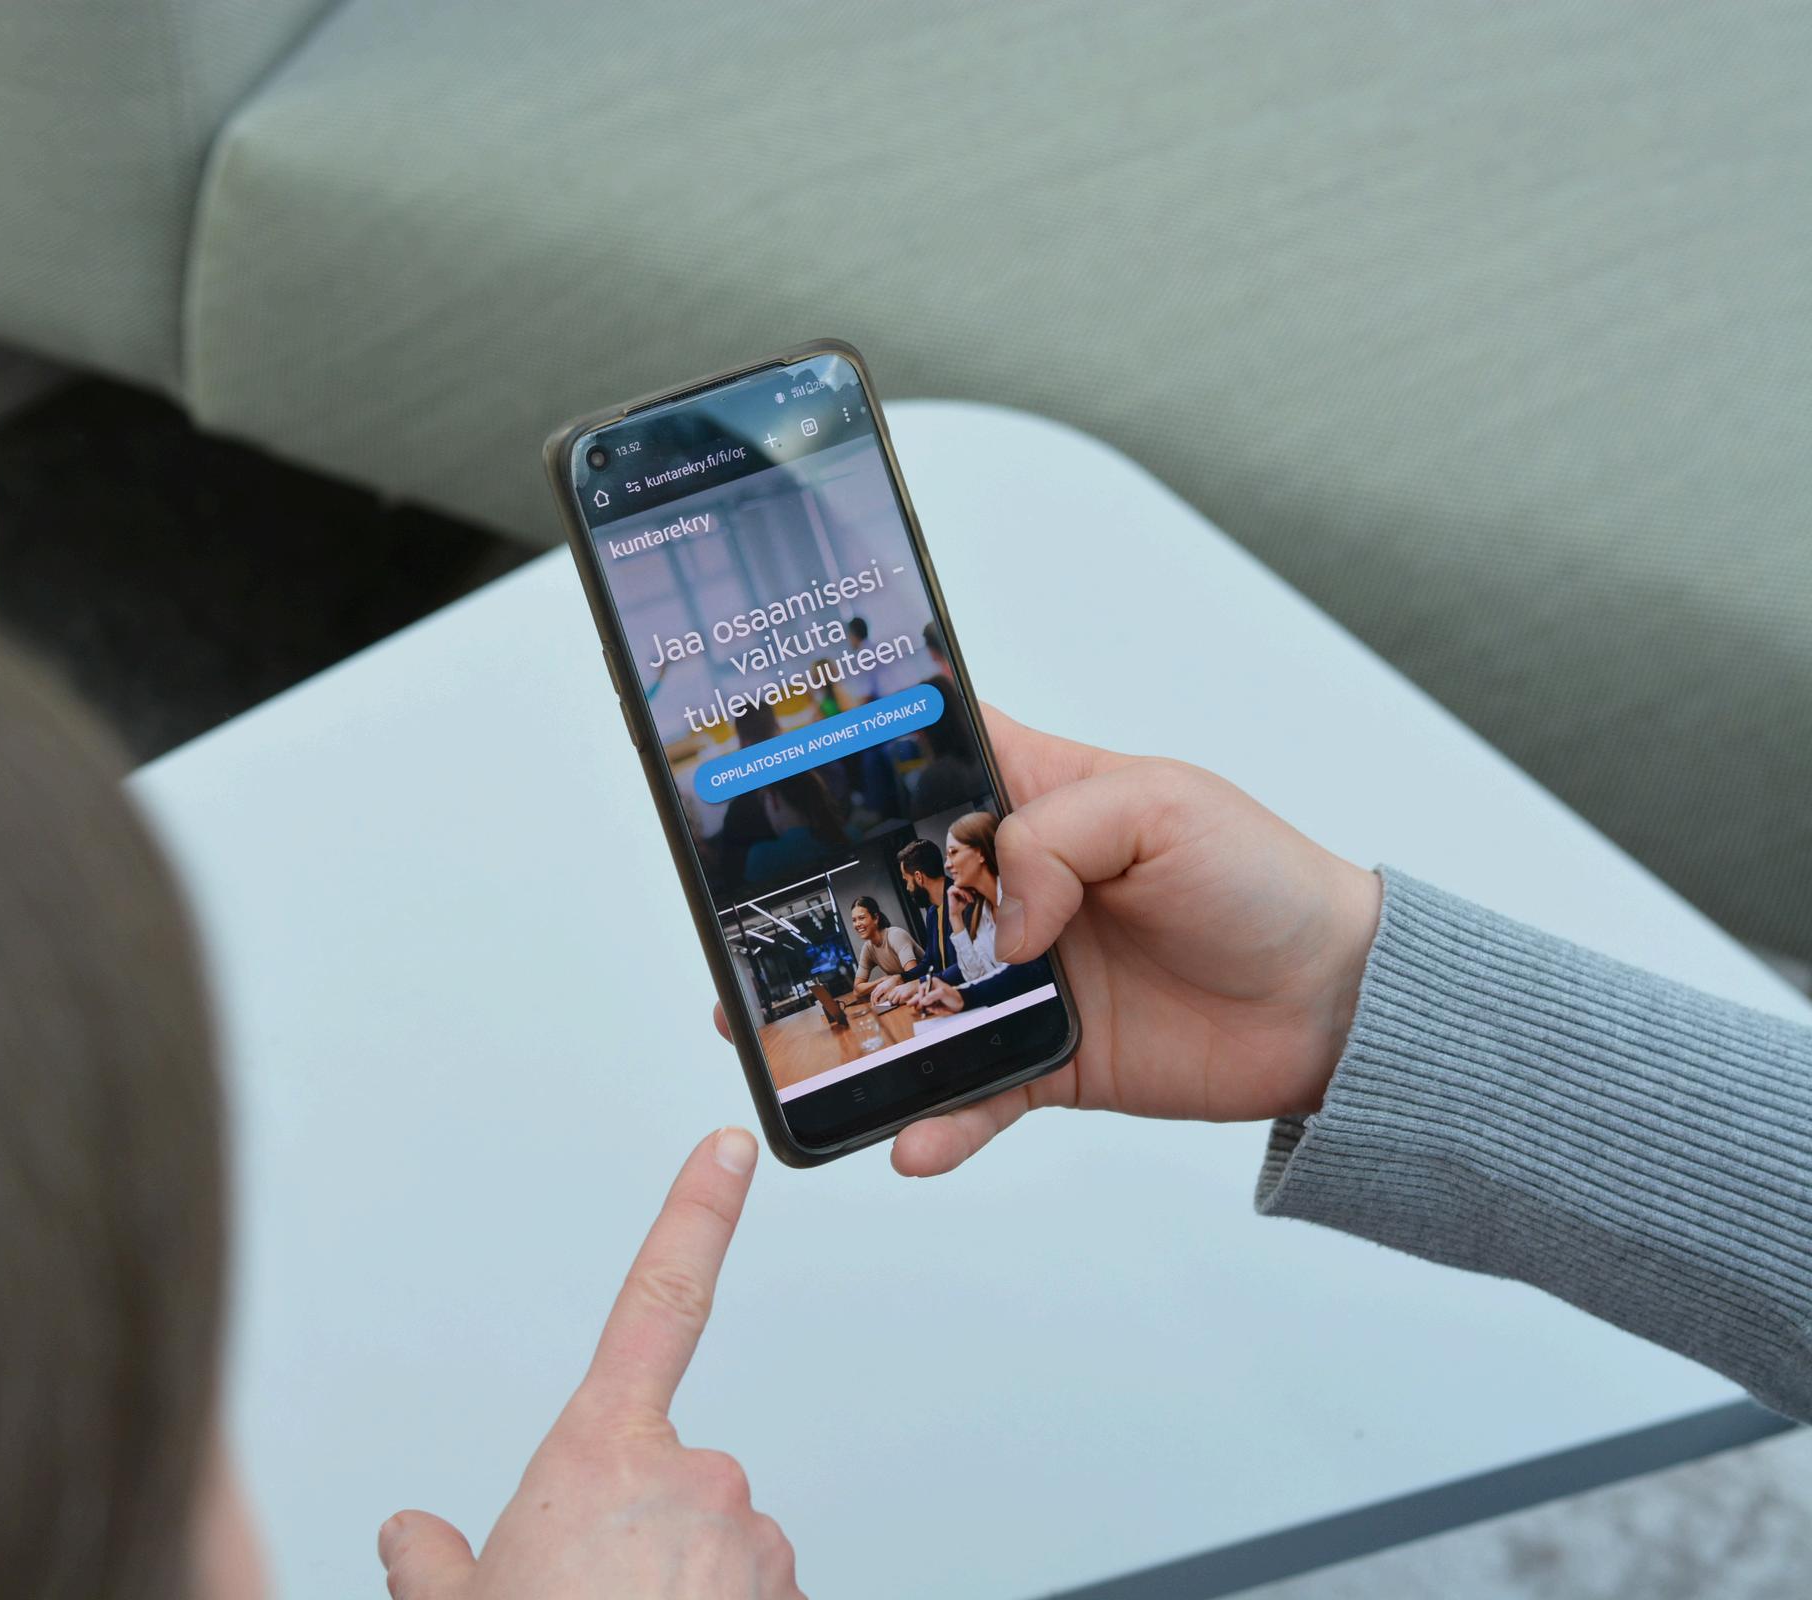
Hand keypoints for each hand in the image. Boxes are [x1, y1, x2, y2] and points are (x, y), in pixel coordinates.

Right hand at [378, 1129, 800, 1598]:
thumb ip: (435, 1563)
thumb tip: (415, 1536)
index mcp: (600, 1456)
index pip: (655, 1300)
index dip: (697, 1212)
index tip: (731, 1149)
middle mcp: (694, 1478)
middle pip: (667, 1483)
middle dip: (633, 1539)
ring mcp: (754, 1544)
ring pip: (716, 1555)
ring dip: (680, 1594)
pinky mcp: (795, 1598)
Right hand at [714, 708, 1379, 1176]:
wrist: (1339, 1007)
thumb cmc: (1264, 881)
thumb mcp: (1163, 807)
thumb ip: (1056, 839)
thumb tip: (997, 919)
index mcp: (1032, 798)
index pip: (919, 766)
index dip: (849, 773)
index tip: (772, 788)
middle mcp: (1011, 886)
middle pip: (888, 895)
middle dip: (821, 918)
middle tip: (752, 939)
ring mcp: (1023, 978)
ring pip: (913, 1000)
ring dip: (854, 1026)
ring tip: (789, 1050)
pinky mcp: (1048, 1061)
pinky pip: (973, 1095)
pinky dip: (938, 1121)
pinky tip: (911, 1139)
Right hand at [915, 979, 962, 1015]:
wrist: (961, 1004)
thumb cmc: (954, 996)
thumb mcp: (942, 993)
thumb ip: (931, 996)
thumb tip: (923, 1001)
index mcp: (933, 983)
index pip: (922, 988)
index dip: (920, 995)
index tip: (922, 1001)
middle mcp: (931, 989)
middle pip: (920, 995)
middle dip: (915, 1000)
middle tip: (909, 1004)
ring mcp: (933, 997)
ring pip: (924, 1003)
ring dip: (927, 1007)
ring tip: (930, 1009)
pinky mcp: (935, 1004)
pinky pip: (930, 1008)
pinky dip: (933, 1010)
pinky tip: (939, 1009)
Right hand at [947, 884, 972, 921]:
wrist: (956, 912)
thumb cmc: (962, 905)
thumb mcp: (967, 897)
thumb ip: (969, 891)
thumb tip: (974, 885)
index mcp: (955, 887)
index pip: (964, 885)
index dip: (970, 888)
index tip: (974, 892)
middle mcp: (952, 887)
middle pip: (963, 886)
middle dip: (968, 891)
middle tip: (972, 898)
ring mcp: (950, 889)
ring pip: (961, 888)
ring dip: (966, 893)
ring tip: (969, 899)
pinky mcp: (949, 892)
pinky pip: (958, 890)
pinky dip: (963, 894)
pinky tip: (965, 898)